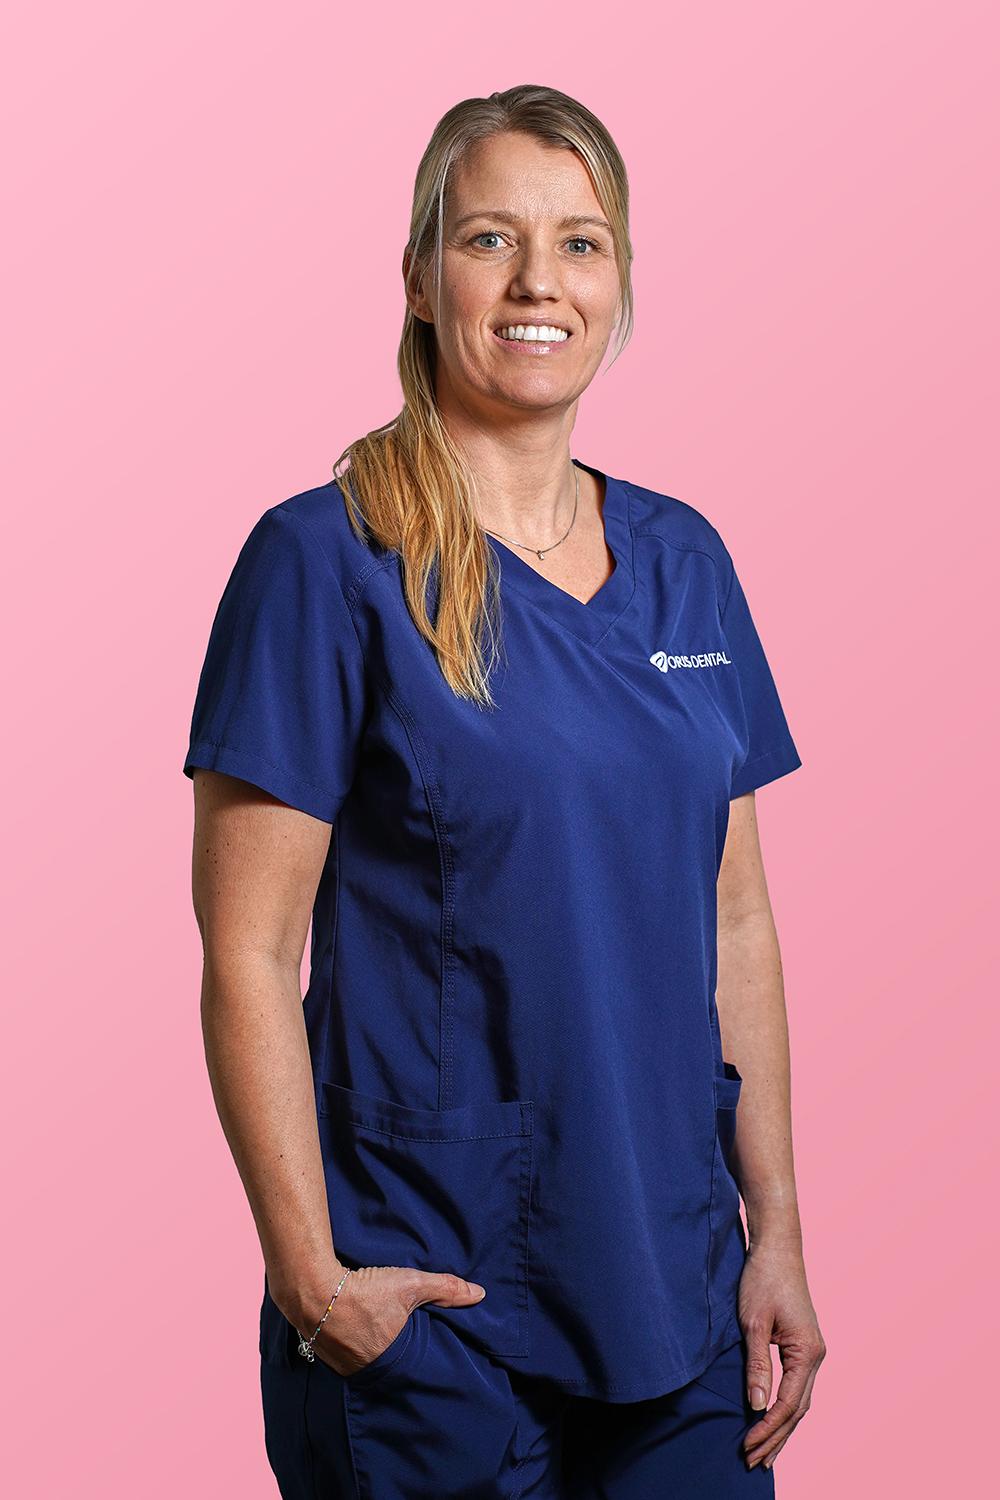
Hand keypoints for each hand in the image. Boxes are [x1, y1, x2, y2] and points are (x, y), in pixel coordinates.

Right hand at [289, 1263, 486, 1377]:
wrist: (313, 1290)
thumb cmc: (364, 1289)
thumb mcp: (409, 1284)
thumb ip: (445, 1289)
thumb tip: (480, 1295)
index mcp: (391, 1361)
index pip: (415, 1370)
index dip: (422, 1361)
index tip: (431, 1356)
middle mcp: (367, 1371)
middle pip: (391, 1369)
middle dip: (400, 1360)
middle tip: (406, 1345)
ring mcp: (345, 1368)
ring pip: (369, 1366)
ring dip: (376, 1355)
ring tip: (382, 1340)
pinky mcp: (328, 1360)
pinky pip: (348, 1361)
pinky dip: (356, 1351)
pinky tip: (359, 1337)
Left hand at [736, 1242, 826, 1470]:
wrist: (777, 1247)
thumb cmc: (763, 1280)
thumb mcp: (753, 1323)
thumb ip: (757, 1365)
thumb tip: (755, 1407)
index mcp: (808, 1352)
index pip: (788, 1404)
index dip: (767, 1429)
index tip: (747, 1447)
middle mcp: (816, 1356)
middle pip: (798, 1410)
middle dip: (776, 1439)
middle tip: (753, 1463)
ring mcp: (812, 1351)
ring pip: (799, 1402)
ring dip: (781, 1429)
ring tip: (763, 1455)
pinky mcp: (803, 1346)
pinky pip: (796, 1387)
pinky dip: (784, 1409)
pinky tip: (772, 1421)